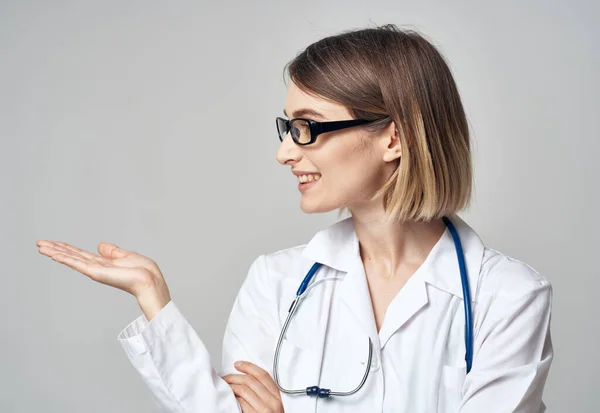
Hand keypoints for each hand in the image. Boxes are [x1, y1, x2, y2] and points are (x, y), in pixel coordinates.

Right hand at [36, 240, 170, 316]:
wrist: (148, 279)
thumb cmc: (142, 270)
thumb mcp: (125, 255)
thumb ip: (111, 252)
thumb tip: (100, 245)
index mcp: (103, 263)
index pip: (80, 254)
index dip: (67, 248)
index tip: (53, 243)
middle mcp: (96, 267)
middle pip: (71, 256)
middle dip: (56, 249)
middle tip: (39, 243)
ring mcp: (94, 270)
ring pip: (70, 259)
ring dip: (55, 252)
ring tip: (40, 246)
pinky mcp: (95, 272)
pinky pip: (76, 263)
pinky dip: (64, 258)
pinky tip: (52, 253)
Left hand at [223, 361, 283, 412]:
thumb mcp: (272, 407)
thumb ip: (263, 395)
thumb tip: (246, 383)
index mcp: (276, 397)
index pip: (263, 375)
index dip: (249, 367)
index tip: (238, 364)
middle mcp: (272, 402)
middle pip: (251, 381)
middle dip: (234, 376)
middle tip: (225, 378)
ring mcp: (264, 410)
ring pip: (244, 389)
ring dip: (230, 386)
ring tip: (224, 387)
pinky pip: (241, 403)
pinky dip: (233, 398)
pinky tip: (229, 398)